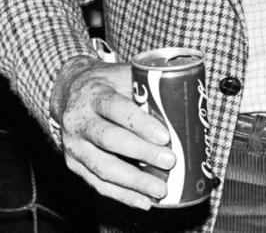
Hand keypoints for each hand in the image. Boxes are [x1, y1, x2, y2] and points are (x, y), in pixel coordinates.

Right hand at [52, 57, 175, 209]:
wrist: (71, 91)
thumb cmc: (106, 82)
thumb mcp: (122, 75)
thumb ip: (146, 88)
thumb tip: (184, 105)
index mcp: (93, 93)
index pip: (115, 108)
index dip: (140, 123)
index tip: (164, 135)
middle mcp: (79, 120)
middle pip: (109, 139)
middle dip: (142, 153)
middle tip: (169, 160)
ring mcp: (74, 145)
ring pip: (103, 167)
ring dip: (134, 182)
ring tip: (160, 189)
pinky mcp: (74, 164)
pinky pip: (98, 184)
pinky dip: (122, 195)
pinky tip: (143, 201)